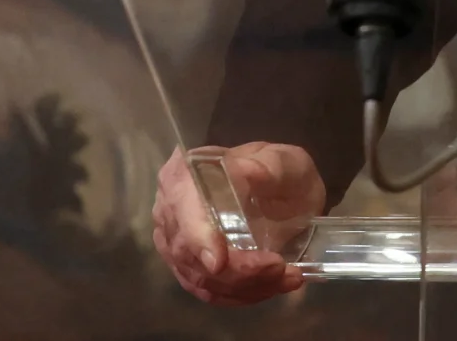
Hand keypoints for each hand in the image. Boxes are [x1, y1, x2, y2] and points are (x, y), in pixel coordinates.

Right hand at [152, 142, 324, 305]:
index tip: (219, 262)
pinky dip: (241, 296)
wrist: (286, 193)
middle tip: (279, 267)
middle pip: (189, 253)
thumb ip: (267, 166)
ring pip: (200, 279)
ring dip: (245, 286)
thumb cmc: (280, 171)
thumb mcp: (283, 161)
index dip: (197, 236)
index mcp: (183, 174)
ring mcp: (175, 244)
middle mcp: (169, 210)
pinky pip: (208, 293)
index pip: (181, 206)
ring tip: (287, 278)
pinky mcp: (189, 269)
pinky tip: (272, 287)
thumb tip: (247, 171)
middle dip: (236, 269)